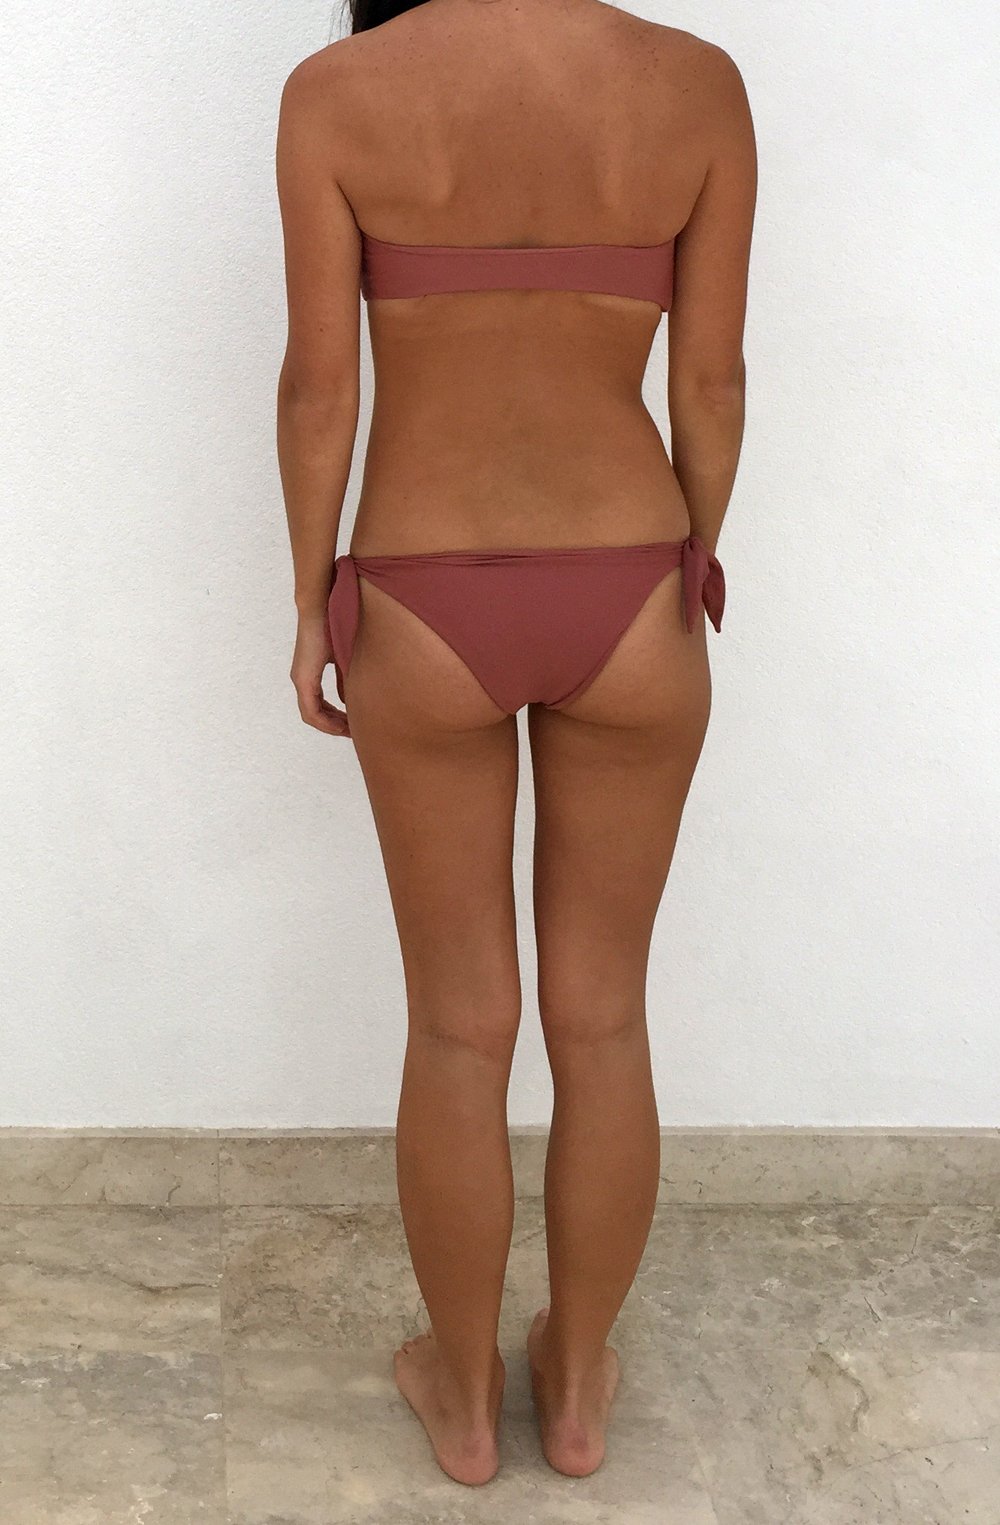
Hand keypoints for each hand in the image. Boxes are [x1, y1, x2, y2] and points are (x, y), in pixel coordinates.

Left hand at [290, 610, 349, 736]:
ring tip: (350, 731)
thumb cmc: (334, 625)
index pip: (319, 708)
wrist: (322, 607)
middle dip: (334, 727)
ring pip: (312, 716)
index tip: (352, 726)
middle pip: (315, 716)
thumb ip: (344, 680)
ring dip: (331, 726)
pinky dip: (326, 721)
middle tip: (353, 734)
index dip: (335, 720)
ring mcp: (301, 680)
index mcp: (309, 676)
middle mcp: (302, 681)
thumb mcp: (343, 659)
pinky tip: (342, 724)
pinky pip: (311, 711)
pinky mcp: (304, 679)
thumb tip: (348, 700)